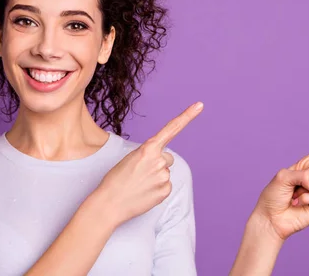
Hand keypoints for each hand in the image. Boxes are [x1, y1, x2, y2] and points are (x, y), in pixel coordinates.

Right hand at [95, 102, 203, 225]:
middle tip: (140, 173)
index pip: (171, 129)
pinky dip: (157, 189)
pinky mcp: (165, 191)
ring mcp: (164, 176)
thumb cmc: (116, 179)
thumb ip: (148, 155)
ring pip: (165, 172)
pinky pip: (165, 186)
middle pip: (167, 158)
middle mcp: (159, 160)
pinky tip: (144, 192)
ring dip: (155, 177)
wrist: (109, 203)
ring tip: (139, 184)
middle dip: (157, 163)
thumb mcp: (130, 158)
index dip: (187, 116)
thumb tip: (162, 162)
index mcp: (148, 148)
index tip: (199, 106)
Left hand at [252, 123, 308, 240]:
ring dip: (305, 190)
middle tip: (295, 186)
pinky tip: (298, 204)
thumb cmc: (273, 195)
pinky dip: (307, 199)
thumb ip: (303, 176)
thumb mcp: (283, 177)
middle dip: (308, 176)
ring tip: (294, 196)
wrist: (271, 218)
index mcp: (305, 165)